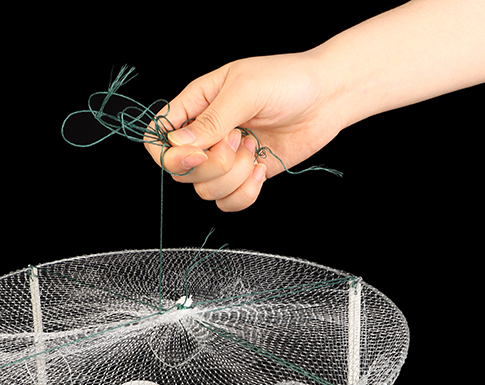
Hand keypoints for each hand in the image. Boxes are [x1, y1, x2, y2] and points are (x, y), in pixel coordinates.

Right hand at [144, 54, 342, 210]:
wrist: (327, 98)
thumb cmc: (287, 81)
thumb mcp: (246, 90)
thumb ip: (212, 119)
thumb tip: (179, 144)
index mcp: (196, 105)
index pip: (158, 138)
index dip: (168, 155)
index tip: (194, 153)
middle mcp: (205, 136)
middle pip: (180, 172)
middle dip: (212, 164)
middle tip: (240, 139)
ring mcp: (224, 160)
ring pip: (205, 190)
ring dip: (234, 176)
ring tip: (255, 148)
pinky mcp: (243, 178)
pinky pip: (227, 203)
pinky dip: (245, 193)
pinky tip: (261, 168)